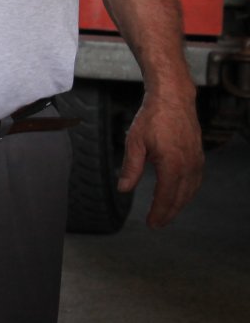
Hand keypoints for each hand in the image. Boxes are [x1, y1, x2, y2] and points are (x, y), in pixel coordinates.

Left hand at [117, 85, 203, 227]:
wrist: (173, 98)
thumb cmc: (152, 118)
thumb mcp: (134, 142)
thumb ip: (131, 168)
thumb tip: (124, 189)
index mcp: (173, 165)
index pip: (166, 197)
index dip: (159, 213)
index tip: (152, 224)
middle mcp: (189, 166)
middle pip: (181, 198)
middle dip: (169, 213)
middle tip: (158, 223)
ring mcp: (196, 160)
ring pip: (190, 190)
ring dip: (179, 204)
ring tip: (167, 213)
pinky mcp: (199, 155)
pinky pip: (196, 180)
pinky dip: (188, 191)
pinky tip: (180, 194)